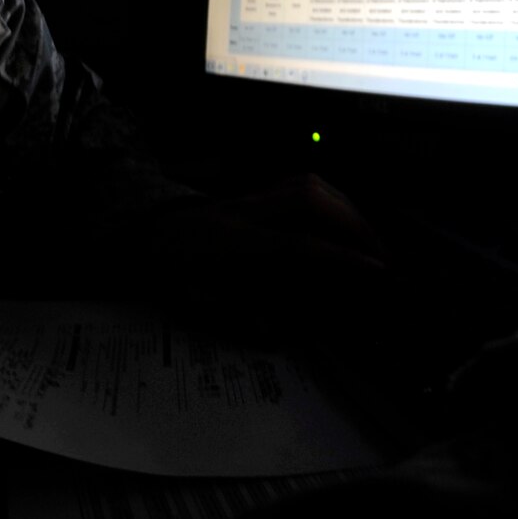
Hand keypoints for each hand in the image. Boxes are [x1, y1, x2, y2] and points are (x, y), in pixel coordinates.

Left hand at [151, 174, 400, 345]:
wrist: (136, 233)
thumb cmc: (162, 271)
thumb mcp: (186, 301)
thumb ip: (230, 318)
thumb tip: (275, 336)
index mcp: (228, 244)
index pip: (295, 244)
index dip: (338, 255)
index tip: (374, 269)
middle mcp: (243, 213)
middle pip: (308, 199)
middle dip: (353, 223)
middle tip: (381, 253)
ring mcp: (247, 198)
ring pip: (306, 184)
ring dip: (345, 207)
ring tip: (369, 236)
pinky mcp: (251, 194)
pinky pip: (297, 182)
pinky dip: (329, 197)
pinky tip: (342, 217)